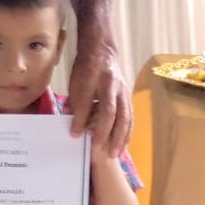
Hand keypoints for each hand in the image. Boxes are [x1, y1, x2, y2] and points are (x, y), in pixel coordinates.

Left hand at [67, 38, 130, 156]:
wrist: (102, 51)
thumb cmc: (85, 68)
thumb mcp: (75, 83)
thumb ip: (76, 104)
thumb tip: (75, 127)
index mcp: (93, 77)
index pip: (86, 102)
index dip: (80, 120)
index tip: (75, 135)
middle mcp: (110, 84)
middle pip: (110, 111)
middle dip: (104, 132)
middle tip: (98, 150)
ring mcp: (122, 90)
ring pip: (124, 116)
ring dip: (120, 136)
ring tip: (115, 153)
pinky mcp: (128, 95)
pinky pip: (130, 116)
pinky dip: (128, 132)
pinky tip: (124, 144)